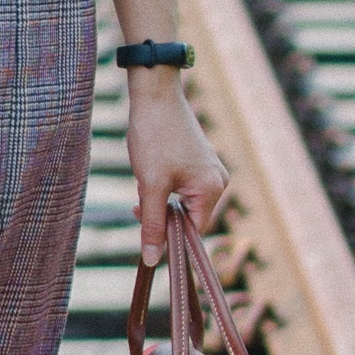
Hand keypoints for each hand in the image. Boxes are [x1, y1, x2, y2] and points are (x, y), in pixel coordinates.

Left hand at [126, 76, 229, 257]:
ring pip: (182, 201)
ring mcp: (209, 168)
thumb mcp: (150, 186)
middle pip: (188, 217)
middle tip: (138, 206)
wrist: (154, 95)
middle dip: (161, 215)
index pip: (193, 231)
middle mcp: (217, 179)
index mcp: (212, 188)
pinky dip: (163, 187)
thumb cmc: (155, 137)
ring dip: (159, 201)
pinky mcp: (198, 159)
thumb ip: (152, 225)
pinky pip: (182, 186)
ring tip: (142, 183)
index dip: (170, 238)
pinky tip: (148, 173)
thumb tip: (153, 259)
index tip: (146, 238)